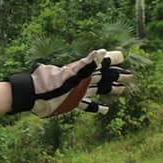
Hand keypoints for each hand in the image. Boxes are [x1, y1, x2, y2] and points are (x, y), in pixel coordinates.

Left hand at [7, 49, 131, 116]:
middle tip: (130, 75)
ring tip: (122, 89)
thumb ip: (86, 65)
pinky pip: (87, 105)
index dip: (110, 60)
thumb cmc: (50, 85)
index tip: (122, 55)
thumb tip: (101, 52)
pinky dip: (96, 107)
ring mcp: (76, 92)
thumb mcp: (70, 75)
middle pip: (101, 77)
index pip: (99, 64)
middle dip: (115, 76)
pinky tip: (106, 110)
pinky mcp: (71, 103)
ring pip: (96, 90)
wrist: (32, 97)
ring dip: (109, 89)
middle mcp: (80, 81)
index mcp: (81, 72)